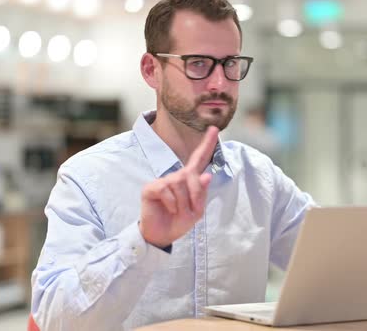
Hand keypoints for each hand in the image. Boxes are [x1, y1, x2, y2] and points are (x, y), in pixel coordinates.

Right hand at [139, 126, 218, 247]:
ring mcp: (163, 182)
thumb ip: (201, 194)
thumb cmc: (178, 222)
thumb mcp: (196, 211)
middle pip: (191, 175)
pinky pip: (166, 190)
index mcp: (189, 180)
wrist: (162, 236)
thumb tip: (207, 175)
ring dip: (182, 202)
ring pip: (179, 184)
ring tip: (178, 212)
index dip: (207, 145)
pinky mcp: (151, 188)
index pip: (199, 159)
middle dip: (196, 194)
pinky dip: (171, 203)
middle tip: (193, 211)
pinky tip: (168, 209)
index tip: (215, 129)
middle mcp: (176, 177)